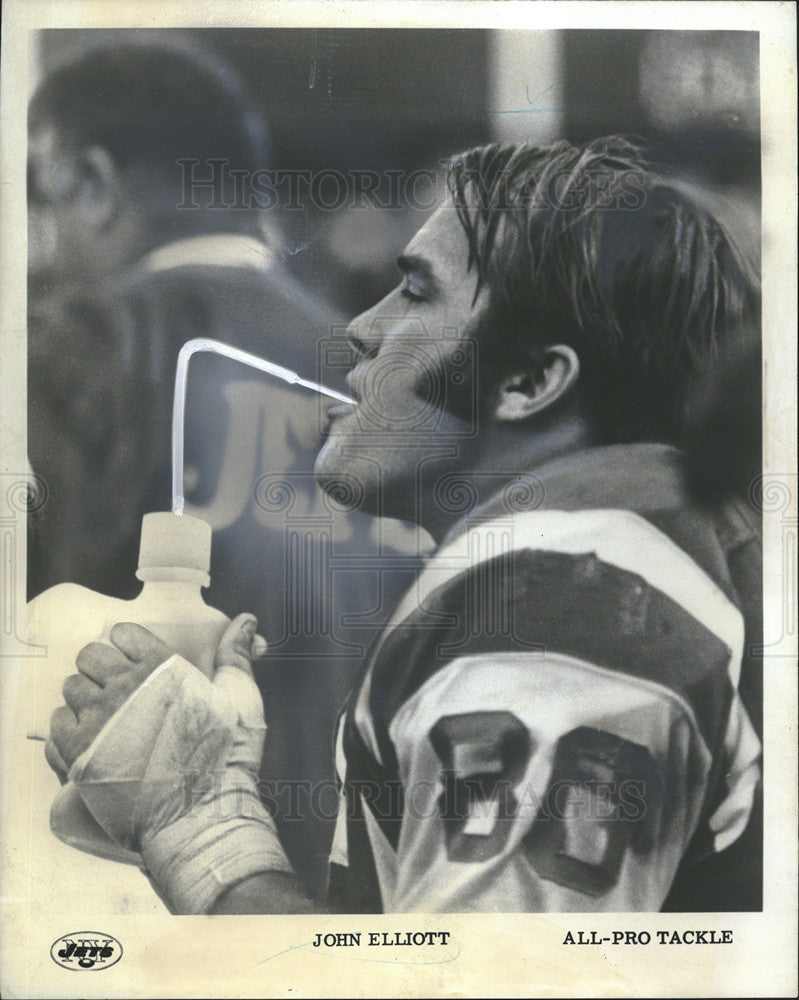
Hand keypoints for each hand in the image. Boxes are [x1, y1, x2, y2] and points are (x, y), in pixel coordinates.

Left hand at [63, 613, 291, 912]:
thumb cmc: (226, 756)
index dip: (131, 646)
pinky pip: (56, 728)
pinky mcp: (77, 755)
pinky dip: (70, 732)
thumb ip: (235, 653)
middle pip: (90, 656)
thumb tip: (246, 618)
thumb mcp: (241, 696)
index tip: (141, 664)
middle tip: (123, 692)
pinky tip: (94, 744)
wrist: (201, 815)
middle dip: (104, 669)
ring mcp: (96, 721)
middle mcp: (122, 687)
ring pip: (70, 690)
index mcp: (159, 667)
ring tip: (109, 720)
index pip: (122, 633)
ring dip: (86, 700)